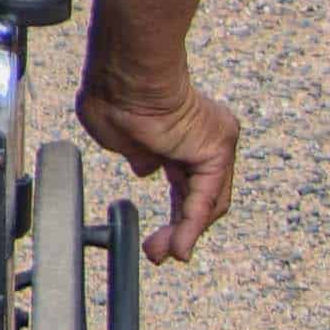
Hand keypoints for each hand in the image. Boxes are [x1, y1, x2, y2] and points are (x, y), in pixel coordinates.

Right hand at [77, 56, 241, 263]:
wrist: (127, 76)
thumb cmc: (114, 94)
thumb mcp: (117, 135)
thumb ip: (136, 153)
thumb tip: (146, 167)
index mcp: (173, 133)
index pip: (181, 182)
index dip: (173, 214)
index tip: (154, 237)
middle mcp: (197, 138)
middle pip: (195, 194)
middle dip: (178, 228)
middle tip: (159, 251)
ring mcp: (209, 143)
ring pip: (204, 200)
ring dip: (184, 232)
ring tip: (165, 254)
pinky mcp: (214, 151)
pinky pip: (205, 197)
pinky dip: (192, 225)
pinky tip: (180, 246)